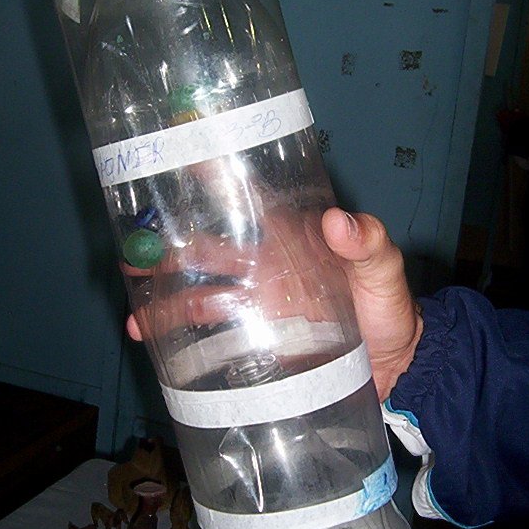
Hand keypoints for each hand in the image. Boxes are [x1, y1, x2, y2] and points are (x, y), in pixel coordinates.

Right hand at [127, 208, 422, 400]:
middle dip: (167, 249)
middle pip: (206, 249)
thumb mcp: (385, 271)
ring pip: (200, 295)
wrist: (394, 366)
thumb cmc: (390, 309)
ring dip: (164, 302)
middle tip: (133, 252)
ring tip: (135, 318)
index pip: (247, 199)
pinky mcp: (255, 341)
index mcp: (290, 237)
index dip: (212, 179)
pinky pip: (211, 337)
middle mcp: (265, 265)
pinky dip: (181, 341)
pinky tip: (155, 347)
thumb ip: (370, 244)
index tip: (172, 161)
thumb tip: (337, 221)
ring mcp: (257, 304)